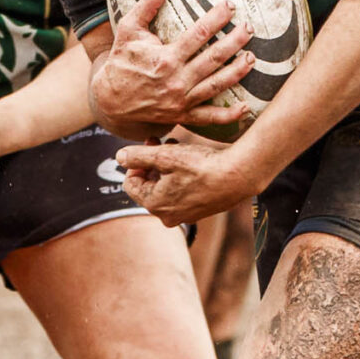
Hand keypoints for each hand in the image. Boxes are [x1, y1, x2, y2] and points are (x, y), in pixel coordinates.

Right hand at [89, 0, 254, 136]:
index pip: (200, 33)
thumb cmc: (120, 62)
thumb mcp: (127, 30)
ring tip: (252, 58)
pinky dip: (228, 115)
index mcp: (166, 57)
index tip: (230, 6)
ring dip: (238, 71)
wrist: (108, 101)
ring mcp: (181, 100)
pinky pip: (209, 118)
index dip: (218, 18)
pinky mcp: (182, 115)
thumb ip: (146, 6)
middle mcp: (177, 79)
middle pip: (215, 58)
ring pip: (217, 84)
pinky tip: (245, 107)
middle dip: (236, 41)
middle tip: (249, 29)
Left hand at [118, 132, 261, 227]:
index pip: (131, 183)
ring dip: (166, 166)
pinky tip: (191, 160)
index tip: (147, 146)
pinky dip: (181, 176)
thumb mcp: (164, 156)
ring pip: (166, 187)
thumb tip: (119, 157)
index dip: (135, 162)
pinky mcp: (200, 210)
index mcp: (154, 205)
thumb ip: (137, 156)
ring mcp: (185, 215)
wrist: (240, 176)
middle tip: (160, 142)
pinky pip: (182, 192)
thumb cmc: (201, 166)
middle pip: (148, 185)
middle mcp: (168, 216)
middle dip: (151, 162)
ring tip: (176, 147)